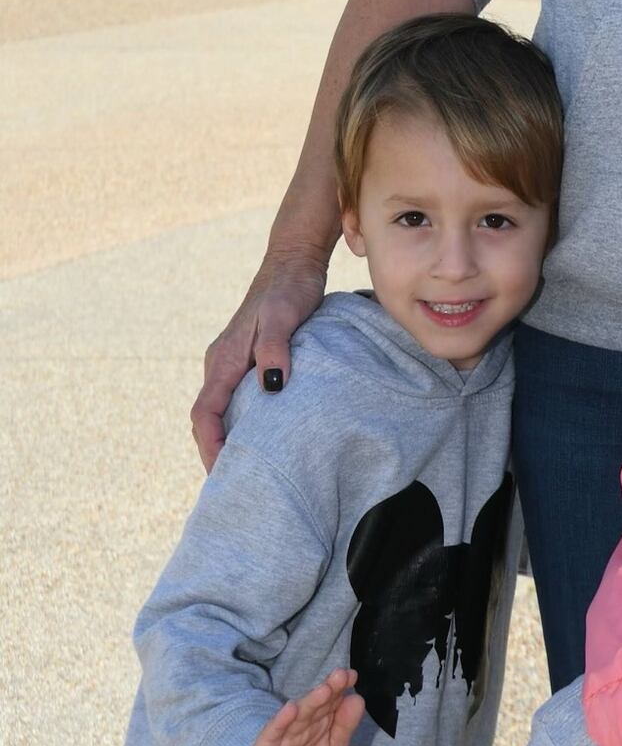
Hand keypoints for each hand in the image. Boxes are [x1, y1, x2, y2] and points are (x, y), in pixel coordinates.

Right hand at [192, 247, 329, 468]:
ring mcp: (234, 361)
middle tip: (236, 484)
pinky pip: (237, 399)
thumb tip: (271, 388)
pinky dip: (242, 422)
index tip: (223, 475)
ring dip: (229, 439)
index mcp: (223, 360)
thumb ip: (276, 350)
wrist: (293, 261)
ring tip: (248, 469)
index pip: (204, 415)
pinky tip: (264, 435)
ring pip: (222, 410)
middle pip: (209, 419)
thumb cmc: (289, 288)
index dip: (210, 448)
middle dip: (216, 452)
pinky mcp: (250, 358)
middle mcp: (222, 364)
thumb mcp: (284, 317)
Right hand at [242, 670, 363, 745]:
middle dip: (329, 689)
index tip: (352, 676)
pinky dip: (282, 721)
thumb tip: (358, 699)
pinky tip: (290, 710)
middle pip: (317, 704)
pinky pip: (275, 731)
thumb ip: (345, 727)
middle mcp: (305, 722)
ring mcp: (286, 732)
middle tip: (341, 675)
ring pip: (300, 715)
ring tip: (324, 690)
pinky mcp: (267, 745)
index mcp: (322, 721)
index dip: (341, 688)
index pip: (332, 701)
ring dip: (311, 701)